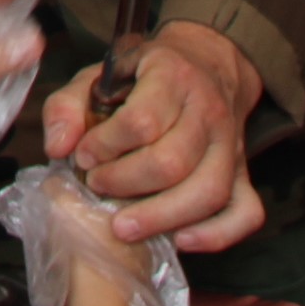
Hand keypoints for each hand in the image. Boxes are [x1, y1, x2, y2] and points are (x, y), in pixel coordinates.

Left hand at [40, 22, 264, 252]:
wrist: (207, 65)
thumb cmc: (142, 78)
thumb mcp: (97, 76)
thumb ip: (67, 107)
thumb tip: (58, 148)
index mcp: (172, 77)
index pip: (142, 121)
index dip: (106, 146)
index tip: (84, 156)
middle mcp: (209, 111)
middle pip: (172, 162)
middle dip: (125, 183)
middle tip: (97, 186)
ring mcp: (232, 146)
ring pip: (208, 191)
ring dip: (161, 216)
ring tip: (122, 226)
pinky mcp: (244, 174)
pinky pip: (246, 212)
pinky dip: (217, 234)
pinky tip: (179, 240)